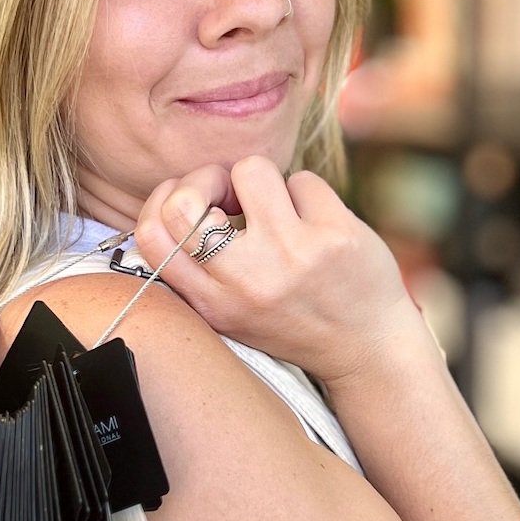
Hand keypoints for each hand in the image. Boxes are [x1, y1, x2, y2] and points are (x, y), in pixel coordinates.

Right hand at [133, 154, 417, 385]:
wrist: (368, 350)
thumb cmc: (294, 319)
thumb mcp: (233, 313)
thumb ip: (202, 270)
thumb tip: (180, 195)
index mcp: (214, 304)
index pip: (151, 237)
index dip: (160, 201)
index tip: (187, 201)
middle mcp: (247, 282)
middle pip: (185, 202)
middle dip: (204, 178)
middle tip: (230, 192)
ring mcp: (292, 256)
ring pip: (249, 170)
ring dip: (262, 179)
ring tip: (280, 207)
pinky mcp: (334, 236)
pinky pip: (303, 179)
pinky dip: (308, 194)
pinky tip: (319, 223)